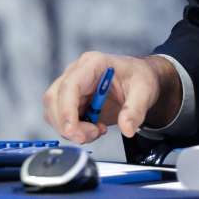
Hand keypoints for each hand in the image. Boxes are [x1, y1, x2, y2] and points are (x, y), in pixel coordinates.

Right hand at [42, 52, 181, 142]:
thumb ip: (135, 110)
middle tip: (90, 135)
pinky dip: (74, 130)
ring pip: (54, 110)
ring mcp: (72, 85)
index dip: (66, 110)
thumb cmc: (140, 77)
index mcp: (94, 64)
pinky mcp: (72, 99)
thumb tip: (127, 128)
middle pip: (54, 99)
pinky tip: (94, 129)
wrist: (141, 79)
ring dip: (71, 129)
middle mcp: (78, 72)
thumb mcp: (144, 92)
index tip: (72, 131)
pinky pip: (62, 118)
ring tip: (97, 131)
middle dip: (67, 124)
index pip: (70, 85)